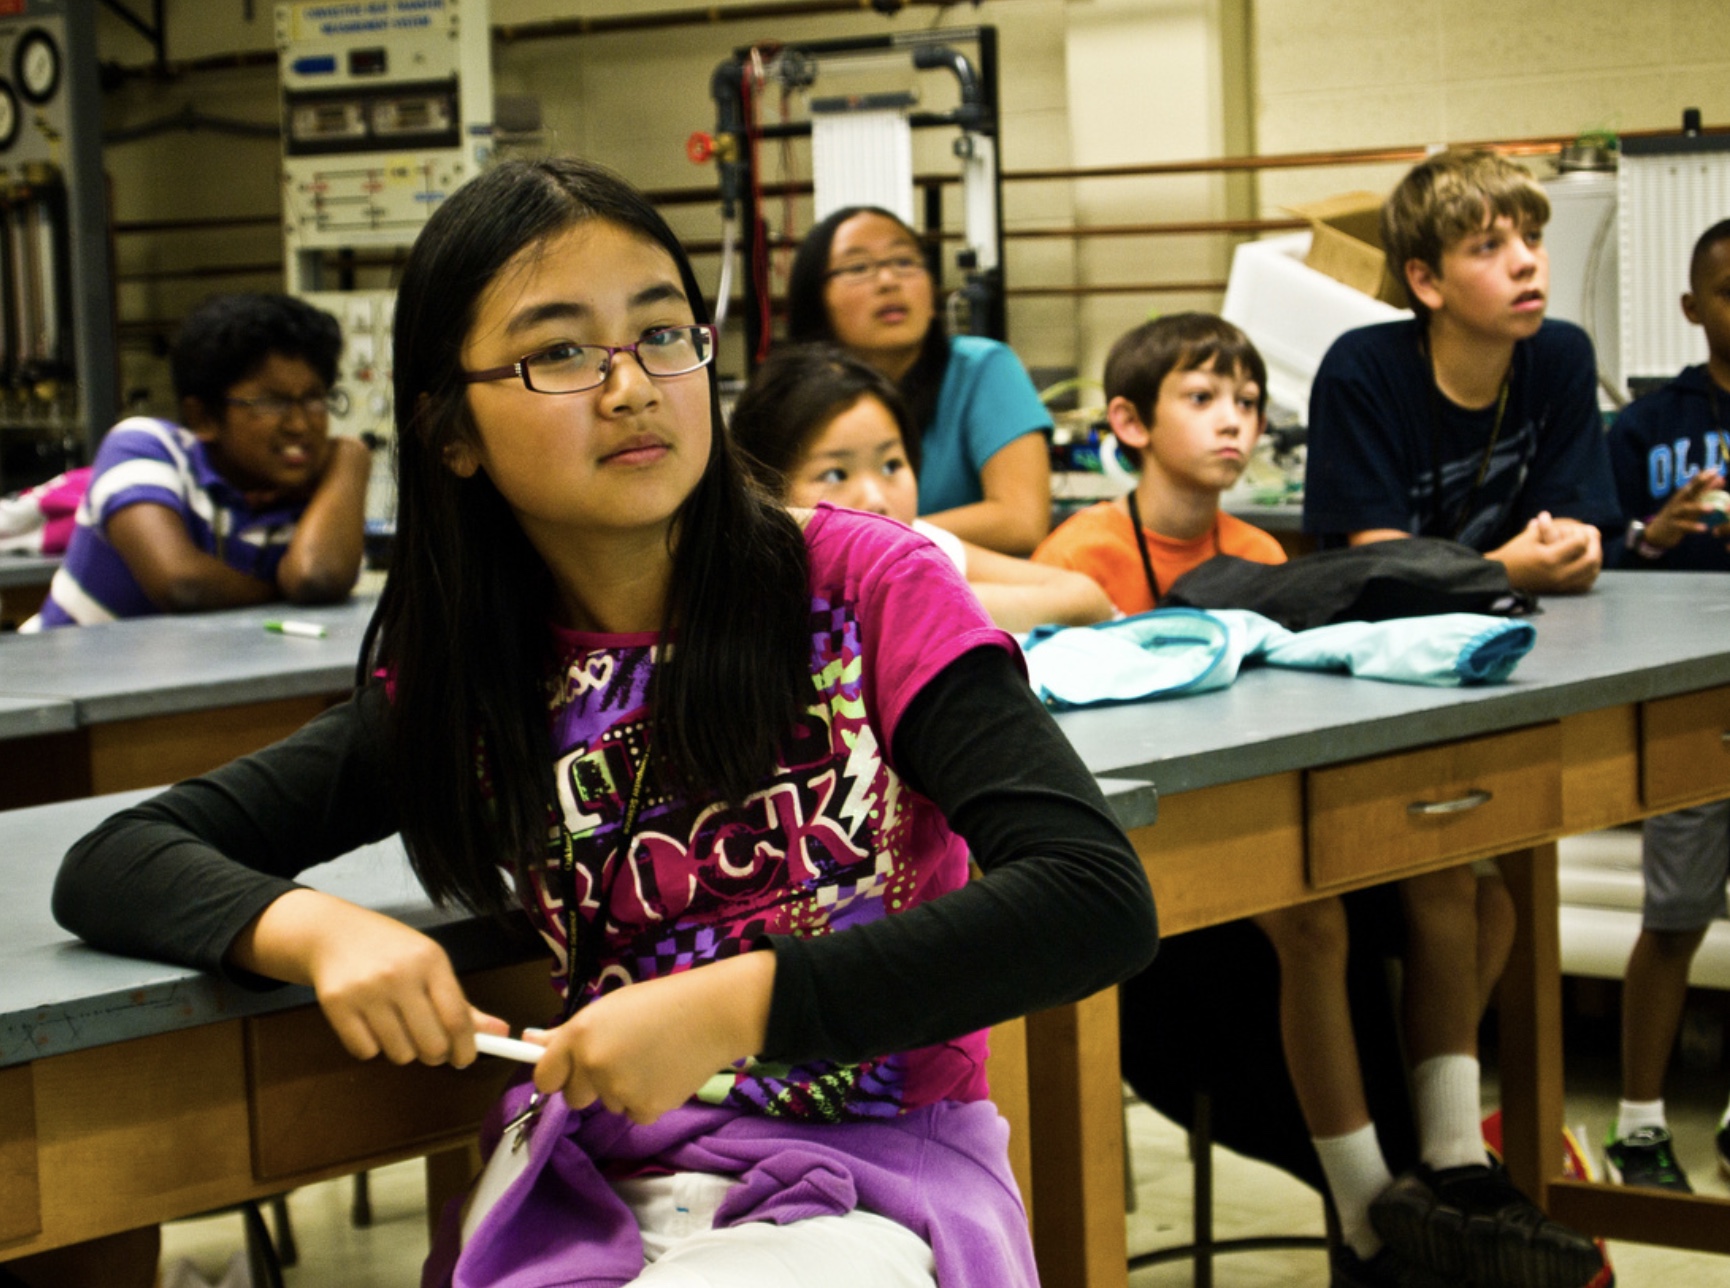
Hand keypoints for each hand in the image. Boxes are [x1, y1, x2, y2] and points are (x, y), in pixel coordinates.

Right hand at [232, 889, 499, 1067]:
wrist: (332, 932)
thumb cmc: (391, 950)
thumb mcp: (430, 964)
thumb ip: (462, 1003)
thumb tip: (501, 1033)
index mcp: (430, 961)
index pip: (457, 1018)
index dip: (466, 1048)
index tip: (464, 1059)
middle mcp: (399, 975)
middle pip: (431, 1044)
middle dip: (436, 1055)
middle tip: (431, 1048)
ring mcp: (366, 990)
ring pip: (400, 1053)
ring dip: (403, 1050)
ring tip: (397, 1027)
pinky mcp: (336, 1005)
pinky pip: (366, 1052)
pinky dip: (372, 1047)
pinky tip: (370, 1024)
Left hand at [528, 950, 775, 1124]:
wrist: (711, 1014)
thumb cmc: (659, 1003)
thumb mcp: (608, 1009)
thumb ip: (566, 1033)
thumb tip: (527, 1042)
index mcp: (579, 1035)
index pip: (544, 1077)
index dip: (557, 1075)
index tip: (571, 1070)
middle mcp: (592, 1065)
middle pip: (573, 1097)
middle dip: (591, 1084)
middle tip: (621, 1059)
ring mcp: (618, 1090)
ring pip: (607, 1104)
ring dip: (622, 1090)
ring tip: (650, 1060)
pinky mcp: (646, 1109)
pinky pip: (635, 1113)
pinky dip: (647, 1100)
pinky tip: (664, 1074)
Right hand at [1488, 511, 1600, 593]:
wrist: (1501, 578)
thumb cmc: (1513, 555)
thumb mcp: (1529, 537)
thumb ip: (1549, 527)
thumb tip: (1566, 521)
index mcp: (1549, 558)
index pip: (1580, 543)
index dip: (1582, 533)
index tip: (1578, 528)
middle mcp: (1559, 574)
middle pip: (1591, 559)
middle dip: (1595, 545)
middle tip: (1591, 536)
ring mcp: (1561, 585)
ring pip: (1591, 573)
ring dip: (1596, 559)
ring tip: (1591, 549)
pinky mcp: (1561, 591)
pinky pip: (1585, 584)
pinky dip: (1590, 573)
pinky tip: (1586, 564)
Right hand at [1645, 469, 1725, 549]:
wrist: (1657, 532)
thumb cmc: (1679, 516)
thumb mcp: (1691, 503)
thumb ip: (1705, 492)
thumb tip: (1721, 479)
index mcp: (1683, 495)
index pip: (1693, 482)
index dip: (1703, 476)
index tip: (1714, 470)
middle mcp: (1678, 501)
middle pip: (1688, 490)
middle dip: (1699, 483)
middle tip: (1709, 478)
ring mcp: (1674, 513)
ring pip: (1686, 509)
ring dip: (1698, 507)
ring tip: (1712, 508)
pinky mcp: (1673, 526)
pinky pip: (1684, 526)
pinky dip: (1693, 527)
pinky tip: (1704, 528)